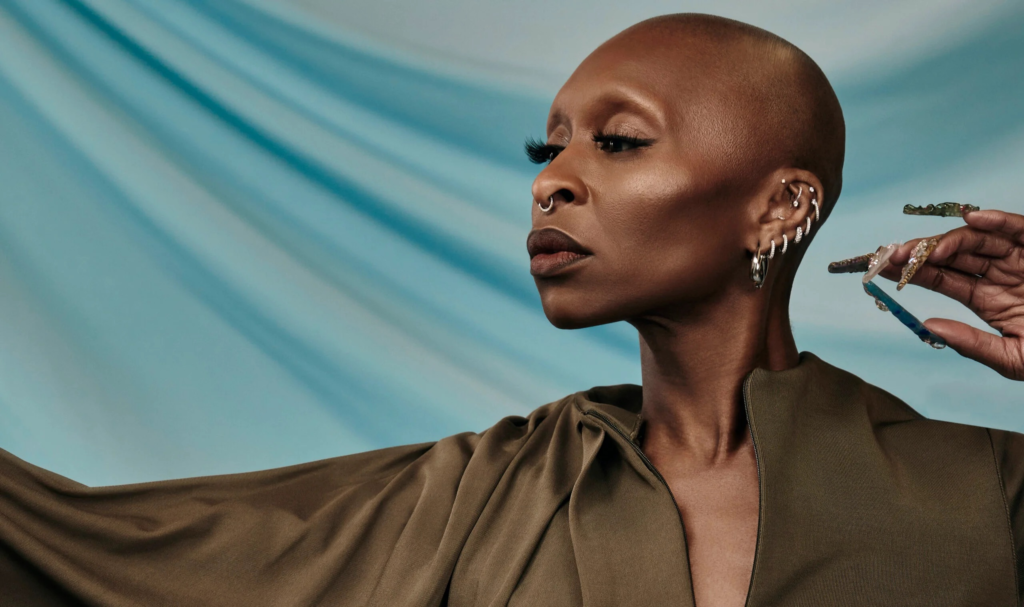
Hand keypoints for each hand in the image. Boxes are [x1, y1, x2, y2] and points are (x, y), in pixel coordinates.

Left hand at [880, 209, 1023, 379]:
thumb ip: (972, 344)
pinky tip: (973, 218)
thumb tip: (929, 327)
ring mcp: (1020, 260)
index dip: (912, 272)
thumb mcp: (1012, 359)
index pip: (941, 279)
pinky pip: (1021, 231)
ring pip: (978, 241)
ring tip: (919, 248)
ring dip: (946, 240)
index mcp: (987, 299)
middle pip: (952, 256)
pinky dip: (1000, 221)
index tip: (883, 269)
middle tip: (891, 255)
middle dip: (919, 253)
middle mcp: (999, 275)